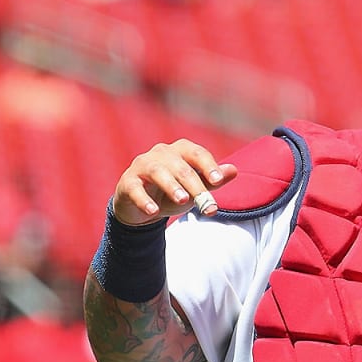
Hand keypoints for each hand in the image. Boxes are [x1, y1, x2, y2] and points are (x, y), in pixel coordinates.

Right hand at [111, 139, 237, 225]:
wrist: (142, 206)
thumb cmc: (174, 192)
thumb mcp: (195, 189)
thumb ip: (213, 181)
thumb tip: (234, 170)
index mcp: (181, 150)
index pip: (197, 153)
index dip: (209, 166)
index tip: (218, 181)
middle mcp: (161, 153)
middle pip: (181, 167)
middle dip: (195, 186)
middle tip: (206, 204)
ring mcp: (142, 165)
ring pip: (158, 172)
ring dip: (172, 186)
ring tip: (183, 201)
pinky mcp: (127, 182)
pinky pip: (135, 189)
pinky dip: (144, 200)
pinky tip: (153, 211)